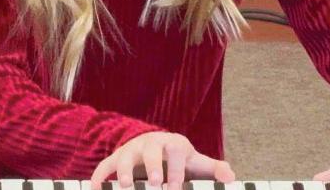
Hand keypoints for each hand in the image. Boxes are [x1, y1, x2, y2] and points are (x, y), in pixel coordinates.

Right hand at [90, 131, 235, 189]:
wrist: (155, 144)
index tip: (174, 188)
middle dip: (152, 166)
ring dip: (125, 172)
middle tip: (155, 183)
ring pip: (126, 157)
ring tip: (126, 188)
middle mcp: (152, 144)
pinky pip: (104, 166)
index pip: (177, 153)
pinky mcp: (116, 158)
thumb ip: (214, 169)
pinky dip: (98, 177)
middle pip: (151, 150)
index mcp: (173, 144)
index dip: (176, 171)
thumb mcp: (196, 162)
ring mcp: (132, 151)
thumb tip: (231, 177)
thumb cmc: (179, 158)